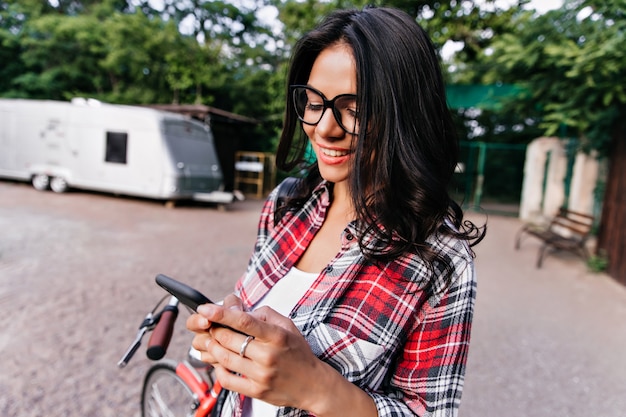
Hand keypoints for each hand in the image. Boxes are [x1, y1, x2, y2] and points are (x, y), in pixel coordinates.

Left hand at [186, 295, 377, 416]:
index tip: (205, 308)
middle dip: (214, 330)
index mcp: (277, 336)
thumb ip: (265, 315)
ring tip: (212, 341)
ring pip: (225, 358)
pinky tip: (221, 362)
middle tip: (210, 326)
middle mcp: (268, 355)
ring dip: (213, 348)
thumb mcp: (288, 326)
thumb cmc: (298, 353)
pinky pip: (227, 380)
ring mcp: (261, 375)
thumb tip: (241, 310)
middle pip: (229, 339)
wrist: (313, 385)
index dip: (221, 313)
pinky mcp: (256, 391)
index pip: (243, 321)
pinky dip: (218, 369)